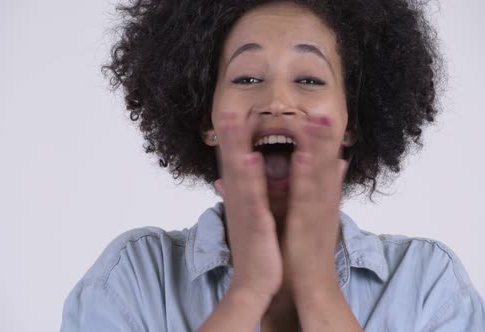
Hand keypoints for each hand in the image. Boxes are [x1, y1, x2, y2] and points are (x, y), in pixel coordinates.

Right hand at [213, 112, 282, 302]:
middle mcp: (239, 202)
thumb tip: (234, 183)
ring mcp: (245, 212)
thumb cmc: (257, 254)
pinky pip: (254, 197)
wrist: (254, 287)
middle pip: (231, 161)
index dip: (234, 138)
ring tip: (232, 117)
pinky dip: (252, 177)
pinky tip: (252, 157)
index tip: (234, 112)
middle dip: (230, 133)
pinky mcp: (255, 224)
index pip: (235, 164)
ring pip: (239, 173)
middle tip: (227, 104)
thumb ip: (247, 199)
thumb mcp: (250, 222)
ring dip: (235, 144)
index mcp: (242, 201)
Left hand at [282, 114, 348, 294]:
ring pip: (321, 174)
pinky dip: (307, 175)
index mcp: (322, 202)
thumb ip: (317, 195)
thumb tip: (329, 170)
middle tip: (326, 110)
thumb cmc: (305, 255)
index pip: (325, 167)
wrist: (311, 289)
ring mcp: (317, 213)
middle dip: (327, 138)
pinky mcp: (307, 224)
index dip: (324, 142)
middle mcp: (323, 204)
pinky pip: (307, 196)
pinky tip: (305, 155)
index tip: (321, 116)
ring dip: (321, 147)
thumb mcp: (312, 221)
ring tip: (321, 119)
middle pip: (328, 165)